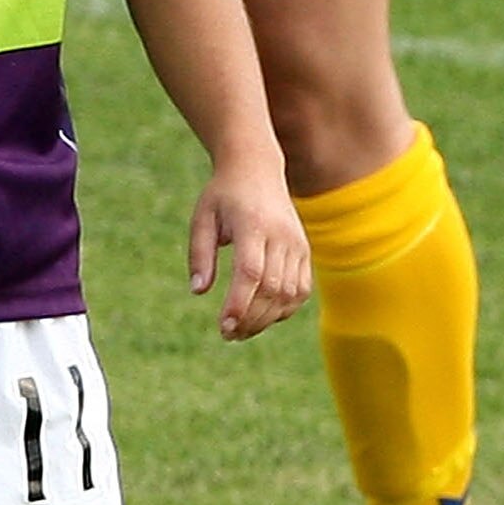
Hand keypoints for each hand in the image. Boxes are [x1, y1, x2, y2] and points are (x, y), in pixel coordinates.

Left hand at [189, 169, 311, 341]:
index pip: (251, 272)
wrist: (257, 169)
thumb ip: (199, 255)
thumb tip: (198, 292)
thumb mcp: (202, 219)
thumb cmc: (223, 196)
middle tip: (227, 334)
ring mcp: (298, 244)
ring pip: (289, 294)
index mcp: (254, 224)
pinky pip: (301, 290)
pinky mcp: (305, 251)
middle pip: (272, 288)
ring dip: (266, 319)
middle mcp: (281, 235)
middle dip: (250, 318)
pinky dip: (284, 309)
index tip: (223, 326)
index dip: (239, 304)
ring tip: (241, 331)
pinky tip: (263, 317)